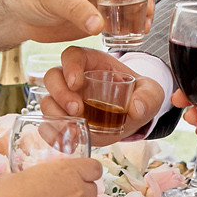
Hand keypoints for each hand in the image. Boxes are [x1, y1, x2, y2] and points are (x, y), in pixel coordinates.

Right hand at [0, 154, 100, 196]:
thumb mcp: (10, 179)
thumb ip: (22, 177)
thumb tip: (14, 179)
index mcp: (66, 171)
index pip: (94, 167)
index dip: (89, 171)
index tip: (82, 174)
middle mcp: (76, 191)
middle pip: (93, 189)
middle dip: (82, 191)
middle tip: (64, 194)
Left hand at [3, 0, 152, 46]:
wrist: (16, 11)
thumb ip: (79, 10)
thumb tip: (98, 25)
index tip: (145, 5)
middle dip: (143, 6)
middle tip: (144, 24)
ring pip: (128, 7)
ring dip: (136, 20)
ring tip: (138, 34)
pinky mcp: (95, 17)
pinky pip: (117, 22)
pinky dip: (124, 30)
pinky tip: (127, 39)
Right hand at [39, 46, 166, 138]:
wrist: (132, 118)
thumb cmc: (139, 97)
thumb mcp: (151, 93)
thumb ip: (147, 96)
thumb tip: (136, 108)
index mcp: (92, 63)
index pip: (72, 55)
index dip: (70, 66)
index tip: (77, 83)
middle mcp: (73, 79)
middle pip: (53, 77)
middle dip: (60, 93)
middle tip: (78, 110)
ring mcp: (65, 100)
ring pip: (46, 101)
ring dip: (55, 115)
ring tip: (74, 130)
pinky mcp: (63, 120)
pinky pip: (47, 124)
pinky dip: (52, 133)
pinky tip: (66, 141)